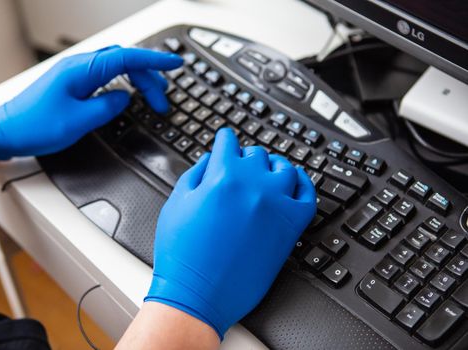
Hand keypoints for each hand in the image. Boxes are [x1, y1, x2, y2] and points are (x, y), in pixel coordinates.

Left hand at [0, 46, 182, 158]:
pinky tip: (129, 94)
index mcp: (81, 70)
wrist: (7, 130)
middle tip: (163, 100)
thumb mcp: (78, 122)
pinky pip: (106, 76)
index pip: (127, 58)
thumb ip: (107, 107)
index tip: (176, 62)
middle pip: (124, 61)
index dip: (155, 60)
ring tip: (153, 98)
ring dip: (138, 79)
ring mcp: (76, 74)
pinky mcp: (74, 83)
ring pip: (116, 68)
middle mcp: (79, 67)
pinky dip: (124, 82)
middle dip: (149, 76)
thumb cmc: (35, 126)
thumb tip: (125, 97)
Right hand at [146, 128, 316, 338]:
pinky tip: (294, 184)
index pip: (228, 141)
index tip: (225, 142)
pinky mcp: (290, 227)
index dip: (224, 140)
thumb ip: (196, 172)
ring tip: (266, 174)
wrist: (197, 294)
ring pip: (285, 169)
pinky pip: (307, 195)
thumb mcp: (177, 203)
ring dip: (273, 168)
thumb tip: (211, 157)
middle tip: (240, 168)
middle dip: (245, 158)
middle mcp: (252, 185)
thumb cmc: (183, 254)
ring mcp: (275, 205)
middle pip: (256, 154)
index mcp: (222, 176)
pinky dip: (302, 185)